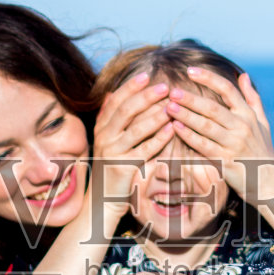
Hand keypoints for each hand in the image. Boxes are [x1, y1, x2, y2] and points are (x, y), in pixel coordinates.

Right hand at [94, 72, 174, 209]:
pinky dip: (159, 138)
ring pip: (136, 129)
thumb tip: (111, 92)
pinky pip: (145, 149)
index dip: (131, 87)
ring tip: (172, 106)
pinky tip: (172, 129)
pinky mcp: (124, 167)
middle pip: (126, 111)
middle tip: (165, 87)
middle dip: (146, 97)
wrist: (103, 198)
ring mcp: (113, 152)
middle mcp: (104, 137)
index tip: (146, 75)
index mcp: (101, 127)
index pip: (115, 101)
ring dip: (156, 115)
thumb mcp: (106, 139)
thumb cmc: (111, 165)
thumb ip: (109, 117)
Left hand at [166, 69, 273, 204]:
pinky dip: (189, 136)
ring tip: (169, 107)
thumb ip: (252, 98)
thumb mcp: (262, 122)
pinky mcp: (226, 161)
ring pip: (206, 126)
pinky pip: (204, 146)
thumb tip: (243, 75)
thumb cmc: (262, 150)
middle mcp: (242, 127)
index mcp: (248, 115)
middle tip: (172, 91)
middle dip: (191, 99)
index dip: (209, 78)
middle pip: (213, 108)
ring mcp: (234, 144)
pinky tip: (175, 128)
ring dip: (186, 116)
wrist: (269, 182)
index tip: (191, 70)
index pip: (227, 90)